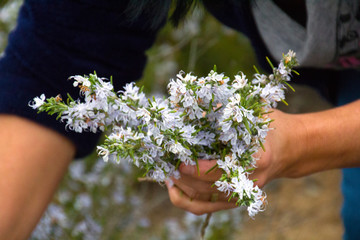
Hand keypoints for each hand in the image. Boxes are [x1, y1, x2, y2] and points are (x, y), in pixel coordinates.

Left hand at [166, 109, 301, 214]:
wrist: (291, 148)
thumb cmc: (271, 126)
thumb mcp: (254, 112)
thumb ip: (224, 108)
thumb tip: (191, 101)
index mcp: (257, 159)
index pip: (221, 170)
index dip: (197, 168)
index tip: (179, 160)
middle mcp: (250, 181)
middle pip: (208, 187)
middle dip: (184, 177)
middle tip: (165, 164)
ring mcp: (243, 193)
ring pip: (205, 199)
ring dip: (182, 187)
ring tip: (166, 173)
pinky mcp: (236, 198)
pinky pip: (208, 206)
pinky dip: (188, 200)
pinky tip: (174, 187)